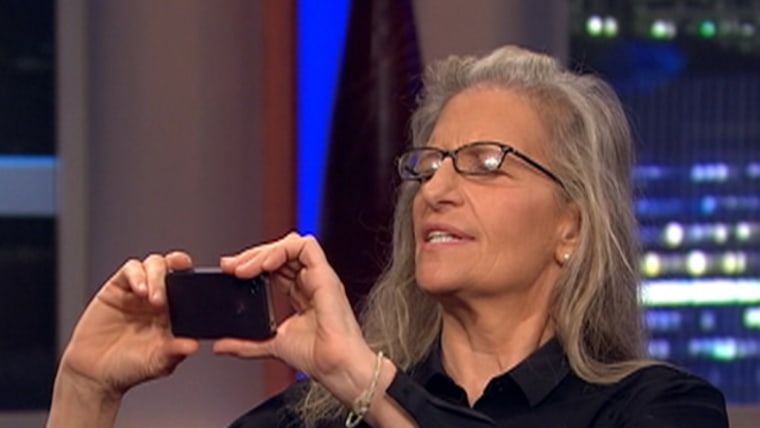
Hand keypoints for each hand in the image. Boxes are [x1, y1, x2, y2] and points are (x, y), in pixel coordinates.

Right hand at [57, 252, 199, 398]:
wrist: (95, 374)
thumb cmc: (130, 368)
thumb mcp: (158, 363)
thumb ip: (175, 351)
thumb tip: (194, 345)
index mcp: (175, 312)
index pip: (190, 286)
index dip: (196, 277)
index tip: (201, 277)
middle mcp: (159, 298)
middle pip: (173, 268)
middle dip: (178, 265)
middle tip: (178, 274)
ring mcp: (138, 292)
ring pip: (154, 264)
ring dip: (157, 275)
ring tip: (153, 297)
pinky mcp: (117, 289)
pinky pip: (130, 270)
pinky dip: (137, 275)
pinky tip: (139, 290)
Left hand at [214, 232, 376, 402]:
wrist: (333, 366)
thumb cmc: (316, 356)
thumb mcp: (271, 344)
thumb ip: (247, 343)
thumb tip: (222, 345)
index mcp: (301, 294)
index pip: (275, 267)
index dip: (253, 264)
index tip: (230, 272)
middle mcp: (310, 281)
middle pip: (280, 252)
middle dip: (252, 256)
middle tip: (230, 266)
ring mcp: (319, 276)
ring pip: (291, 244)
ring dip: (264, 252)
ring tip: (244, 268)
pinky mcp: (325, 275)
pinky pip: (306, 247)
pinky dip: (283, 250)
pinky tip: (265, 264)